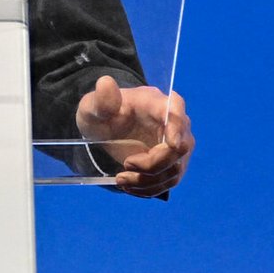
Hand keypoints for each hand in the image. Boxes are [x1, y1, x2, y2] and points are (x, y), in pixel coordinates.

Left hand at [75, 76, 193, 198]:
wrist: (106, 128)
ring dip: (147, 181)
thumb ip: (101, 98)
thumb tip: (105, 83)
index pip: (176, 112)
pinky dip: (149, 189)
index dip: (177, 127)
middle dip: (153, 164)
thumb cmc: (103, 112)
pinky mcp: (173, 165)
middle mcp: (176, 124)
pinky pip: (169, 182)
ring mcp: (178, 146)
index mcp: (158, 103)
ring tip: (121, 180)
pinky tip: (130, 187)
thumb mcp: (94, 105)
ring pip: (174, 171)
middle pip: (179, 149)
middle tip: (125, 166)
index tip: (170, 144)